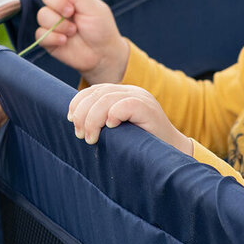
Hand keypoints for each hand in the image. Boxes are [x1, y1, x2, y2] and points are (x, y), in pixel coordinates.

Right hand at [35, 0, 128, 82]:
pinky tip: (65, 41)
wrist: (103, 55)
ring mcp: (53, 22)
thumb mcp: (94, 9)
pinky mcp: (48, 38)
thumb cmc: (102, 30)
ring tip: (73, 31)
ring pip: (42, 14)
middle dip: (58, 2)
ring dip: (59, 24)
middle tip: (71, 12)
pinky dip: (52, 37)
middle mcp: (61, 6)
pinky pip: (39, 33)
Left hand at [68, 84, 192, 153]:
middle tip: (80, 134)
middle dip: (83, 114)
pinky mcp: (149, 109)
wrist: (172, 153)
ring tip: (91, 138)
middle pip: (97, 94)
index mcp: (123, 93)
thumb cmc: (142, 145)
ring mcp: (141, 98)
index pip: (94, 90)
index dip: (78, 103)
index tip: (71, 120)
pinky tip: (110, 128)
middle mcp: (132, 91)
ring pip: (107, 100)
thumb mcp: (119, 129)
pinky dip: (114, 115)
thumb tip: (75, 121)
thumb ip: (103, 119)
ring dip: (93, 120)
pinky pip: (125, 105)